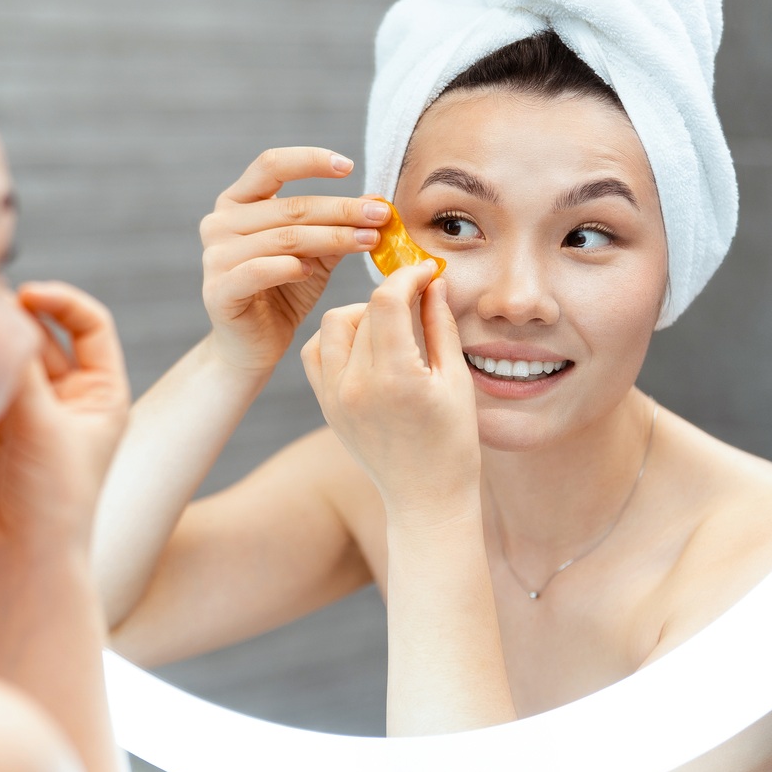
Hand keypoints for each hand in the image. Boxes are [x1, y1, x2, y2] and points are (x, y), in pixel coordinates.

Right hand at [0, 282, 130, 567]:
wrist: (20, 562)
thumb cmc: (53, 502)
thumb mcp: (42, 424)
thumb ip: (18, 369)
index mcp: (101, 392)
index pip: (89, 324)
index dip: (61, 301)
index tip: (26, 295)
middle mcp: (68, 398)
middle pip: (38, 337)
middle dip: (10, 326)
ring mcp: (29, 413)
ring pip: (5, 362)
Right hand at [200, 148, 390, 375]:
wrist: (253, 345)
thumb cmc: (284, 292)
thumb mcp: (315, 253)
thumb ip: (336, 226)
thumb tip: (376, 199)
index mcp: (237, 202)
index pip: (271, 164)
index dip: (310, 161)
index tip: (350, 167)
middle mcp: (220, 222)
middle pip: (289, 207)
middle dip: (342, 210)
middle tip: (380, 215)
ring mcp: (215, 256)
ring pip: (284, 238)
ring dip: (332, 237)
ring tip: (368, 241)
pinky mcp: (218, 290)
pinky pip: (260, 270)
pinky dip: (290, 268)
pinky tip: (313, 272)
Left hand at [301, 262, 479, 520]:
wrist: (424, 499)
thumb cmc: (452, 443)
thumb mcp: (455, 380)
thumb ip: (439, 325)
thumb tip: (432, 281)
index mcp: (395, 378)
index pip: (386, 301)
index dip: (408, 277)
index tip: (426, 272)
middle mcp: (356, 386)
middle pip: (363, 310)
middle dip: (393, 294)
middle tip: (418, 294)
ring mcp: (334, 397)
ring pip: (332, 325)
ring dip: (360, 313)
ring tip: (390, 324)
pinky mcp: (325, 406)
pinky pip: (316, 352)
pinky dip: (335, 338)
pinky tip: (363, 345)